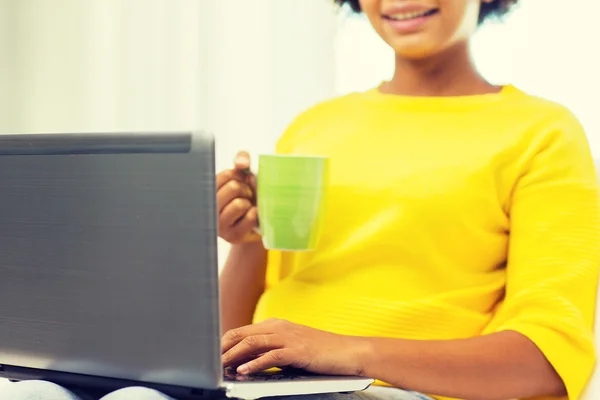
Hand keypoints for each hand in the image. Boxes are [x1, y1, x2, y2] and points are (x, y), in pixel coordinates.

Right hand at [217, 151, 260, 243]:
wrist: (260, 222)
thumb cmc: (250, 195)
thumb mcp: (246, 174)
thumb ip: (243, 159)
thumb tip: (242, 163)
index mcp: (210, 192)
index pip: (226, 175)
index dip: (240, 175)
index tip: (242, 181)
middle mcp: (211, 209)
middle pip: (233, 188)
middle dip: (246, 189)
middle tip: (247, 195)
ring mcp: (220, 225)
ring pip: (239, 204)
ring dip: (250, 202)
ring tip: (248, 206)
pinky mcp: (233, 236)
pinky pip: (250, 217)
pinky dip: (256, 213)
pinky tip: (252, 216)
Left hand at [221, 318, 368, 376]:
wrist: (347, 352)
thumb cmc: (320, 353)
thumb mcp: (290, 348)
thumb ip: (270, 351)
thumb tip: (245, 363)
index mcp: (276, 324)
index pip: (243, 331)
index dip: (224, 343)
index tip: (212, 356)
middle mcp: (279, 327)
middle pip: (242, 334)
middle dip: (223, 348)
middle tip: (209, 362)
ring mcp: (288, 337)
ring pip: (252, 343)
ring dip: (234, 356)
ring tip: (221, 367)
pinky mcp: (297, 350)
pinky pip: (270, 356)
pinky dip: (254, 364)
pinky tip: (244, 372)